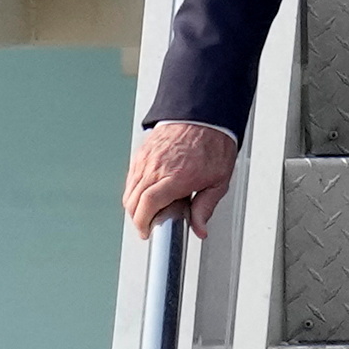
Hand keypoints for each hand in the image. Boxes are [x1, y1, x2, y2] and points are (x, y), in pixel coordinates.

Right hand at [123, 120, 237, 237]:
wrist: (204, 117)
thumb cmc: (214, 145)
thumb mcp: (219, 181)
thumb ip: (206, 207)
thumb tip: (200, 229)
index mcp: (176, 177)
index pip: (148, 204)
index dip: (142, 222)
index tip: (146, 232)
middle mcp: (157, 168)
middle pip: (133, 200)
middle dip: (137, 218)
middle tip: (147, 226)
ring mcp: (146, 160)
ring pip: (129, 190)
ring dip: (134, 205)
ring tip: (148, 212)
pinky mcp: (141, 153)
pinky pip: (131, 177)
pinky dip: (134, 190)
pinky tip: (146, 194)